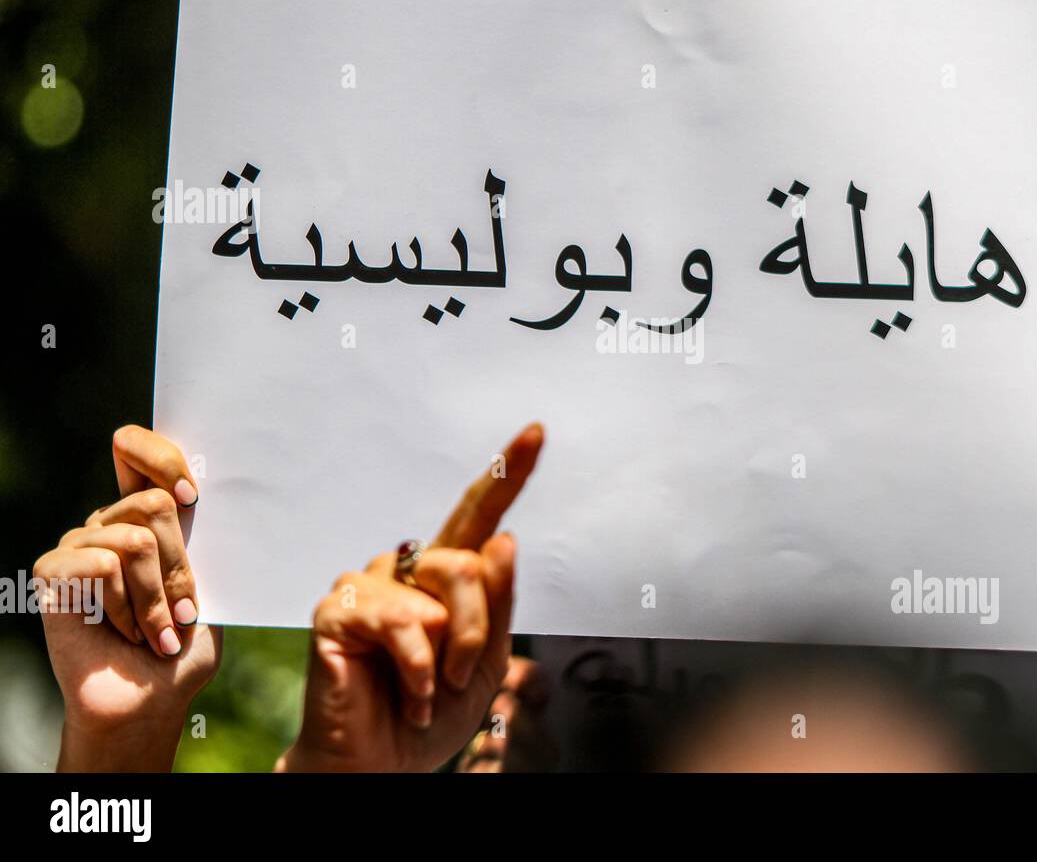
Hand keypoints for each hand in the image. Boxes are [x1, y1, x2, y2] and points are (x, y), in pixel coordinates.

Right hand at [35, 425, 220, 771]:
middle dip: (180, 566)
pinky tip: (126, 634)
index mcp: (149, 516)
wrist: (151, 698)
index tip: (192, 496)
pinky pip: (102, 563)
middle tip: (183, 610)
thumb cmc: (184, 644)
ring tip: (158, 633)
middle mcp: (111, 521)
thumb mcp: (209, 587)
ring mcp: (80, 543)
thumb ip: (203, 542)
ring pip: (136, 540)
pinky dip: (126, 607)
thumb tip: (197, 496)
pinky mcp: (53, 571)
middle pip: (155, 504)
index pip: (138, 449)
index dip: (163, 460)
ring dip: (156, 598)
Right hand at [278, 423, 543, 771]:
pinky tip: (407, 694)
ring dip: (450, 653)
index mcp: (446, 575)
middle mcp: (408, 568)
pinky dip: (419, 670)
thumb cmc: (434, 712)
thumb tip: (504, 540)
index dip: (509, 472)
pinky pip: (403, 623)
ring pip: (441, 588)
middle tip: (459, 677)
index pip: (480, 515)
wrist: (385, 766)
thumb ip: (497, 601)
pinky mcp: (339, 609)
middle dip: (479, 628)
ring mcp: (370, 584)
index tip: (537, 432)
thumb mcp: (488, 659)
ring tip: (428, 688)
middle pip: (469, 562)